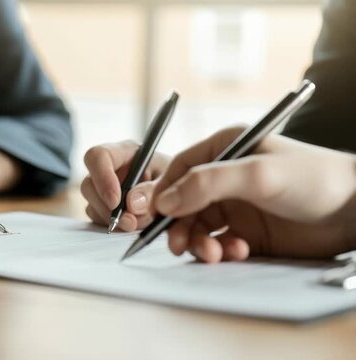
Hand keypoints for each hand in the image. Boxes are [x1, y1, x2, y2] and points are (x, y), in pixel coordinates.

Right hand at [81, 141, 170, 231]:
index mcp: (125, 152)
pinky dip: (114, 227)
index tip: (116, 201)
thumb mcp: (172, 180)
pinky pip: (98, 219)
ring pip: (92, 205)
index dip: (102, 178)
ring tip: (139, 224)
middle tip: (130, 223)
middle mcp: (109, 169)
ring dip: (114, 220)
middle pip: (89, 184)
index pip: (98, 156)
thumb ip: (153, 191)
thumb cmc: (178, 179)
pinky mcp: (104, 207)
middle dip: (108, 208)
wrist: (181, 194)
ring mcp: (104, 189)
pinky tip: (133, 226)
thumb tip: (131, 205)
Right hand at [152, 127, 355, 262]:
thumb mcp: (257, 174)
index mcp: (225, 150)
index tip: (152, 215)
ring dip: (199, 243)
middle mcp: (225, 178)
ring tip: (215, 254)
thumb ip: (207, 184)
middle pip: (182, 203)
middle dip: (179, 226)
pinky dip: (220, 252)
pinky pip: (218, 244)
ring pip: (197, 227)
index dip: (162, 192)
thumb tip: (163, 202)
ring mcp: (235, 206)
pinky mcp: (247, 232)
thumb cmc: (313, 180)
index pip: (179, 168)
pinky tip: (239, 252)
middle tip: (180, 246)